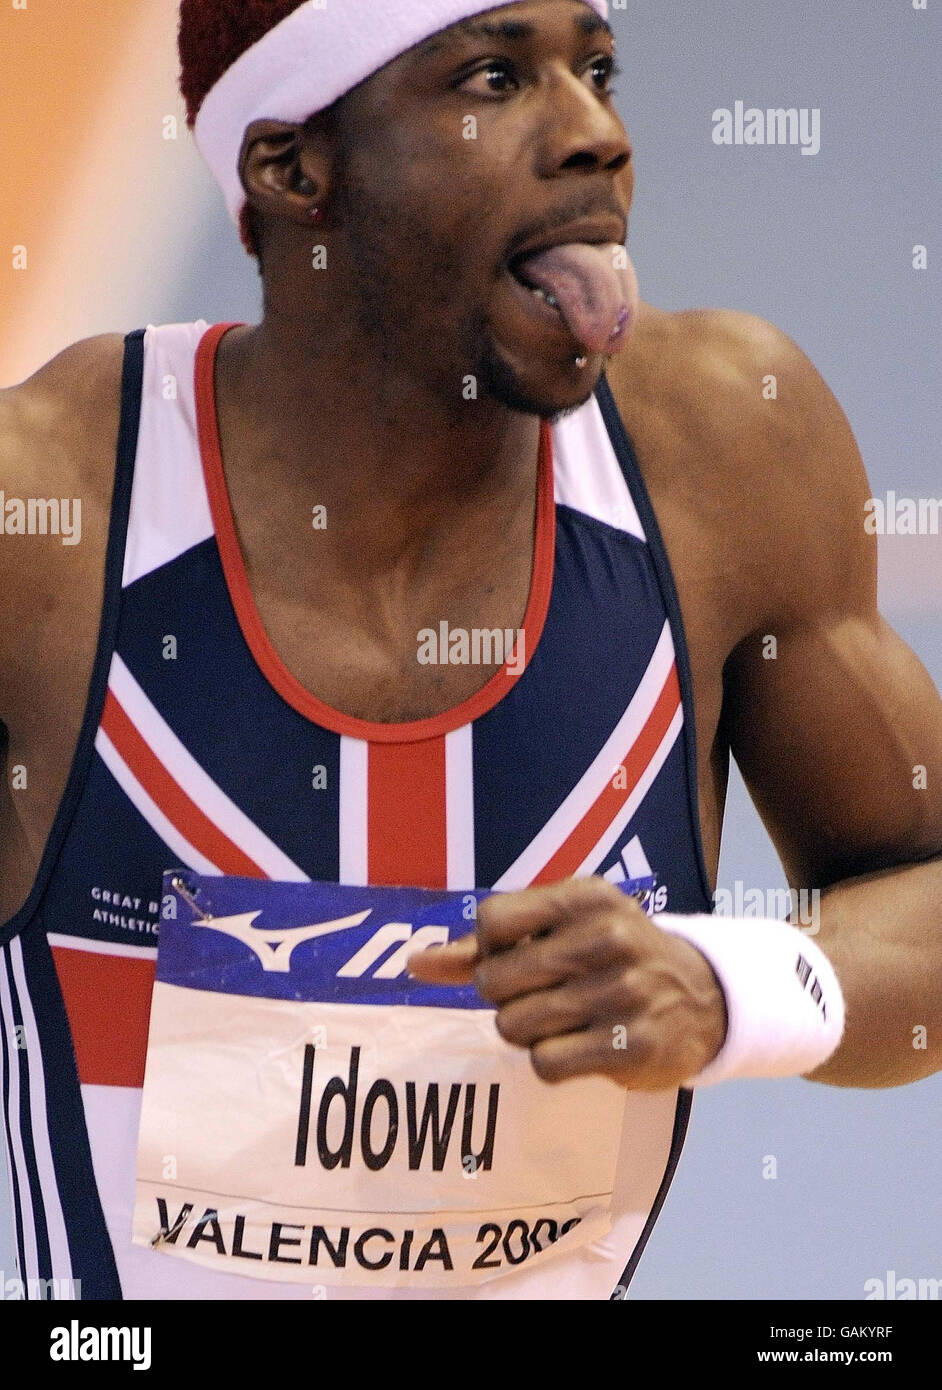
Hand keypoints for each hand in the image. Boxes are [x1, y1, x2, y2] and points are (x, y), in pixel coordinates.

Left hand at [408, 877, 727, 1088]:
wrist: (705, 997)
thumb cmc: (612, 955)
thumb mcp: (562, 929)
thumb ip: (485, 945)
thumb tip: (414, 963)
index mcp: (585, 897)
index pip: (491, 921)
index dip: (488, 948)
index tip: (515, 956)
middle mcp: (607, 937)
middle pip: (495, 980)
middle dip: (505, 995)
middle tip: (541, 993)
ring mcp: (622, 992)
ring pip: (514, 1026)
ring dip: (526, 1031)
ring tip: (562, 1019)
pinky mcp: (632, 1044)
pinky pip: (546, 1063)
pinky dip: (551, 1061)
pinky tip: (580, 1045)